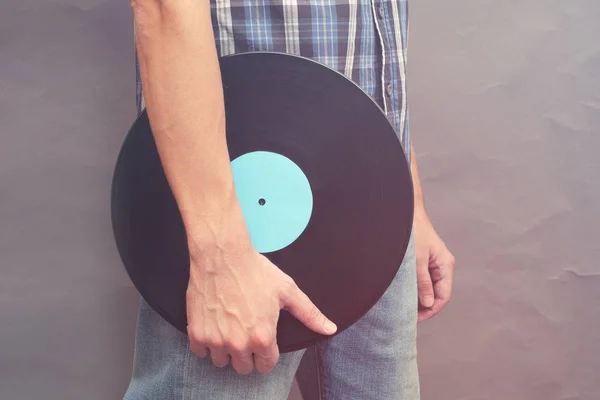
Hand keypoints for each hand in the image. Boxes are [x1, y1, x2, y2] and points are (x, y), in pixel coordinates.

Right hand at [185, 241, 336, 374]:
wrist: (222, 255)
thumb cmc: (255, 271)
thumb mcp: (288, 290)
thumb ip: (309, 314)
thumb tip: (330, 329)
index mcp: (263, 337)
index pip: (266, 365)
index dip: (267, 353)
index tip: (263, 339)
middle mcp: (239, 344)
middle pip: (244, 368)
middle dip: (247, 354)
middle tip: (245, 332)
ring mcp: (216, 340)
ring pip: (222, 362)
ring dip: (226, 350)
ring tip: (230, 328)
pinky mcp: (197, 333)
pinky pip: (201, 353)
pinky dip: (206, 344)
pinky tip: (214, 326)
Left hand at [414, 209, 454, 321]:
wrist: (406, 213)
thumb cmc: (414, 232)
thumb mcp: (417, 260)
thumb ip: (423, 282)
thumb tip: (429, 304)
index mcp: (445, 265)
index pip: (443, 295)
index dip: (431, 310)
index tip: (417, 319)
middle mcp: (442, 265)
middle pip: (437, 293)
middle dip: (425, 306)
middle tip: (409, 316)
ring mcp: (433, 263)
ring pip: (429, 287)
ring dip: (420, 297)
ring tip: (406, 307)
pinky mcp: (424, 260)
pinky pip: (423, 279)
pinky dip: (416, 288)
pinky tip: (406, 293)